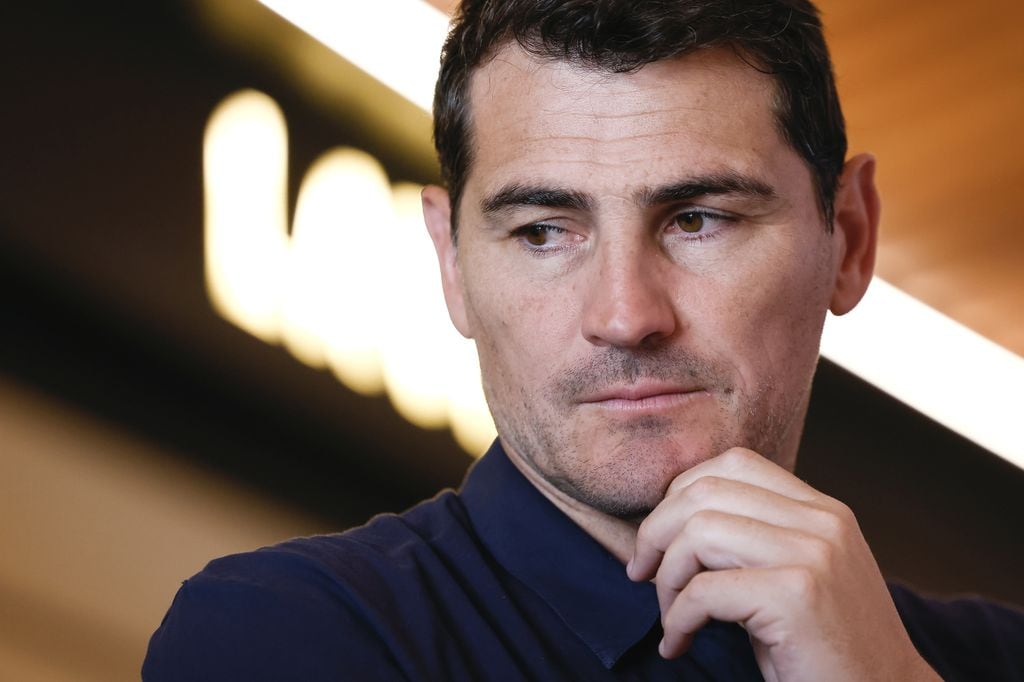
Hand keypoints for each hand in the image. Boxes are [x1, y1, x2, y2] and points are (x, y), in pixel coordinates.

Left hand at [626, 447, 939, 681]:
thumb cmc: (825, 649)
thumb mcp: (797, 575)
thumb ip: (755, 536)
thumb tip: (671, 516)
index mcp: (821, 510)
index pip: (733, 463)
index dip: (680, 494)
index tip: (662, 538)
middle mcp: (822, 522)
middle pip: (705, 491)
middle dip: (656, 532)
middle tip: (642, 573)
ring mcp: (813, 555)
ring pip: (698, 533)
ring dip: (666, 579)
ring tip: (671, 617)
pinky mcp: (798, 597)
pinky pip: (704, 591)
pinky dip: (677, 618)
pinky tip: (679, 642)